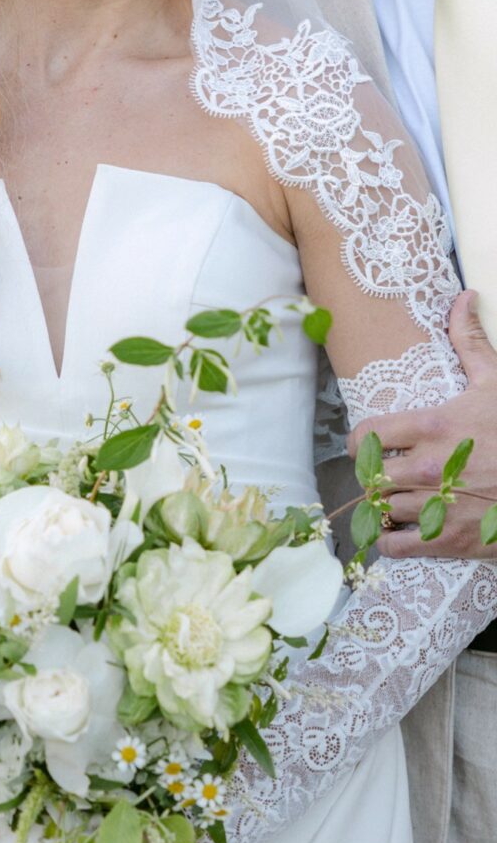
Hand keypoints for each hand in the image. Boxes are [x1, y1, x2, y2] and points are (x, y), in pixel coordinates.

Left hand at [350, 291, 496, 558]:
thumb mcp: (496, 382)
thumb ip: (471, 342)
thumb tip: (462, 297)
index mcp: (429, 428)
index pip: (362, 435)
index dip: (360, 441)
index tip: (369, 444)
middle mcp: (423, 468)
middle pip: (367, 475)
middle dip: (373, 474)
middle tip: (387, 473)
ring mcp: (434, 506)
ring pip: (379, 510)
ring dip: (384, 507)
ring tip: (399, 501)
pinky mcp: (447, 539)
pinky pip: (394, 546)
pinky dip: (393, 540)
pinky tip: (406, 530)